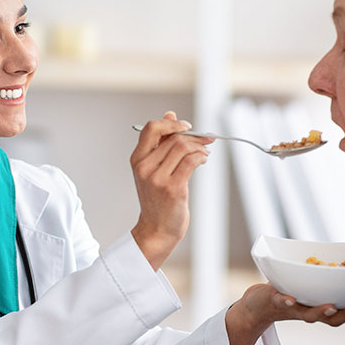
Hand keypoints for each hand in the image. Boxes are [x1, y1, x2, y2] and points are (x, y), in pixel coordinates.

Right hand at [130, 111, 212, 269]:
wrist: (157, 229)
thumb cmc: (157, 200)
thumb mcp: (153, 169)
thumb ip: (161, 143)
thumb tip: (170, 115)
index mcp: (137, 159)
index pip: (151, 128)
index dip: (171, 123)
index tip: (186, 126)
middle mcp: (145, 167)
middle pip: (173, 138)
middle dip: (194, 136)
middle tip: (206, 140)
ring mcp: (158, 178)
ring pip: (183, 147)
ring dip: (199, 146)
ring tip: (205, 152)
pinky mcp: (173, 188)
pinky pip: (191, 161)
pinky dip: (201, 157)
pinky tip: (204, 160)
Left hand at [225, 283, 344, 344]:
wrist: (257, 305)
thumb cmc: (292, 292)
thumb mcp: (315, 287)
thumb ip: (333, 280)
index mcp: (326, 309)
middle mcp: (313, 314)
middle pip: (336, 319)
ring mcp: (295, 309)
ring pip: (311, 315)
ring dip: (322, 312)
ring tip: (331, 307)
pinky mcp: (276, 301)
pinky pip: (282, 302)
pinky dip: (287, 301)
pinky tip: (291, 298)